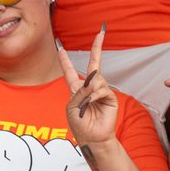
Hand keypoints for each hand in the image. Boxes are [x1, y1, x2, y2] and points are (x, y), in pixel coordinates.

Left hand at [59, 24, 117, 146]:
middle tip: (100, 32)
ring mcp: (101, 91)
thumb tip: (92, 80)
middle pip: (94, 63)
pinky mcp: (109, 96)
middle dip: (97, 47)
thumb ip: (79, 92)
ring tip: (85, 104)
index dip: (65, 59)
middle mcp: (89, 87)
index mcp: (76, 89)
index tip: (60, 46)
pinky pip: (101, 89)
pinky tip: (91, 104)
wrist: (92, 138)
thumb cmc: (80, 125)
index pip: (70, 70)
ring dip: (88, 91)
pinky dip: (93, 96)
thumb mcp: (72, 106)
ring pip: (95, 79)